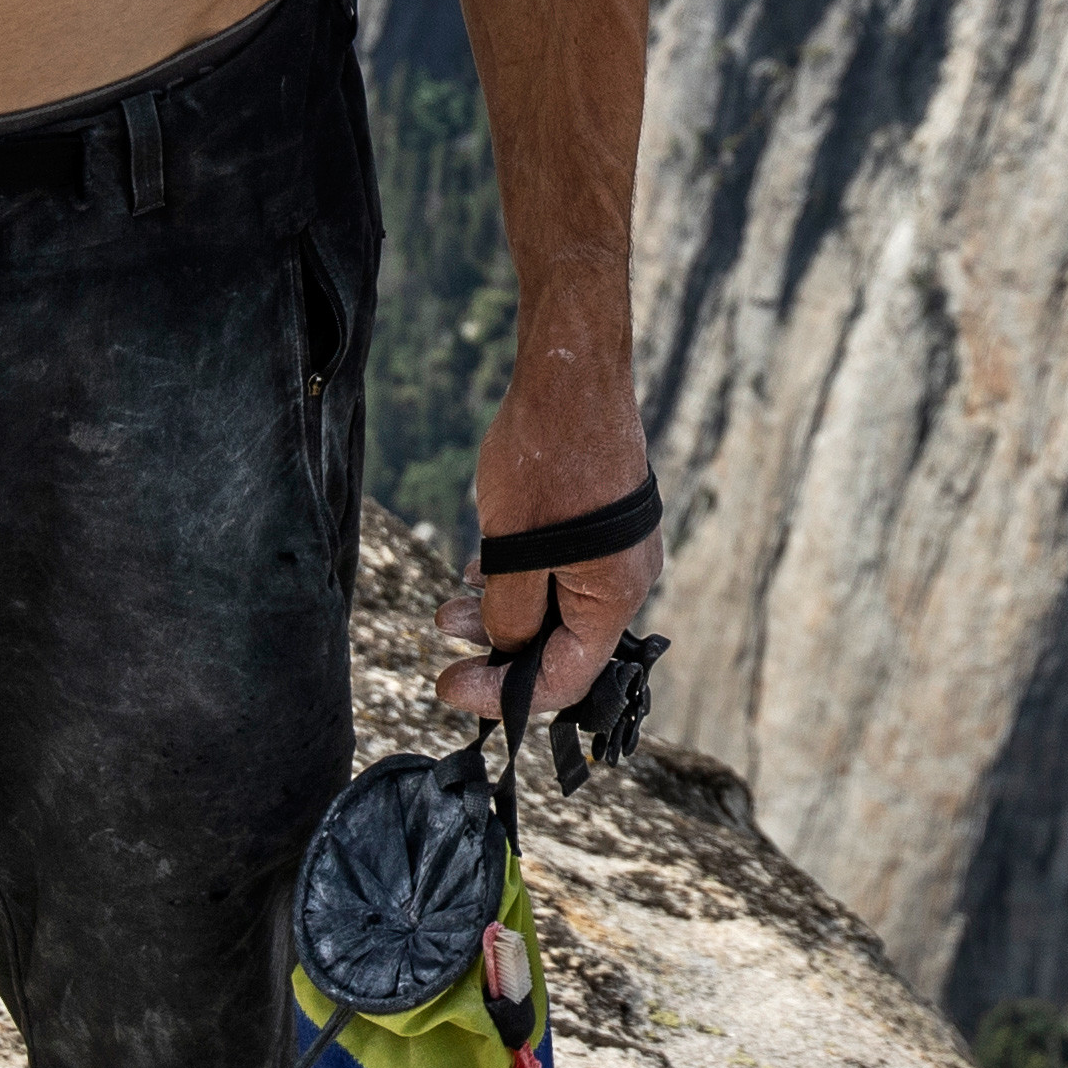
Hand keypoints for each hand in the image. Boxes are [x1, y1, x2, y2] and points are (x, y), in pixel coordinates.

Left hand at [436, 360, 659, 728]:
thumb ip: (511, 613)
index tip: (450, 687)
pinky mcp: (597, 523)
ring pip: (555, 604)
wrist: (572, 373)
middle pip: (562, 644)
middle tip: (444, 635)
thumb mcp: (514, 548)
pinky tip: (477, 567)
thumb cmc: (546, 456)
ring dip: (501, 610)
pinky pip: (558, 570)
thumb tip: (507, 649)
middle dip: (498, 648)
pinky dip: (518, 578)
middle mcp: (624, 578)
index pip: (566, 677)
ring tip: (449, 602)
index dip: (506, 694)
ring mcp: (612, 549)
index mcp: (614, 594)